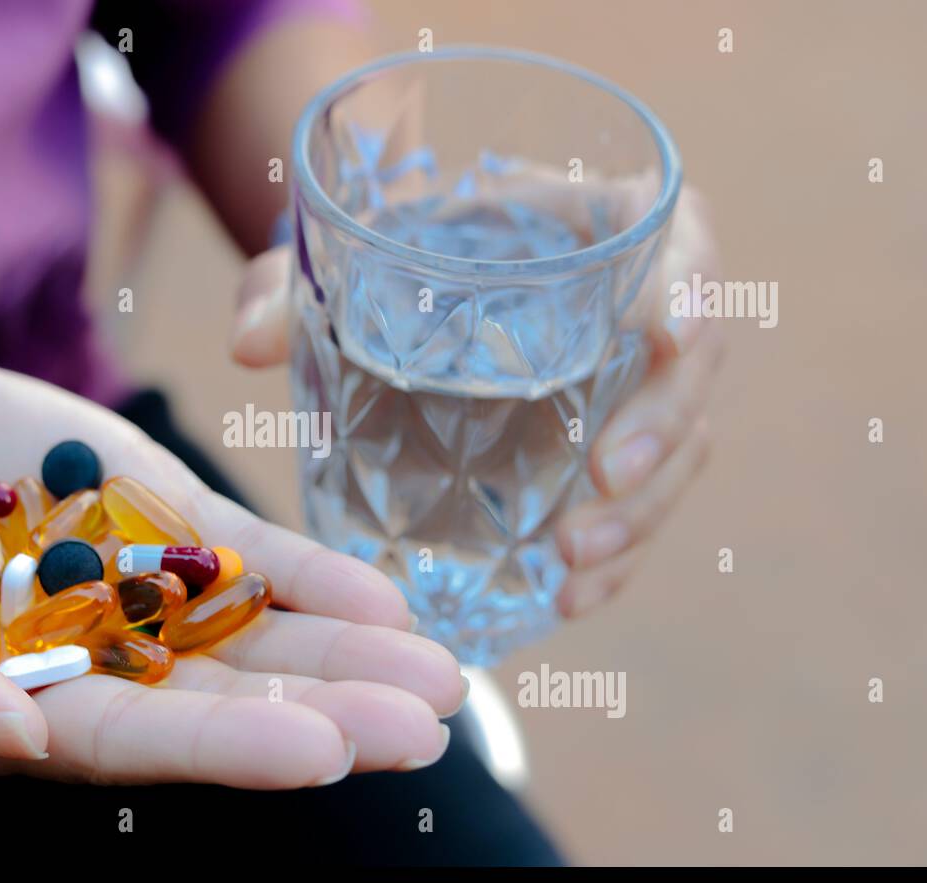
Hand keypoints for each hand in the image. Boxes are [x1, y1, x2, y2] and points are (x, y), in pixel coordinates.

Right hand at [0, 357, 460, 787]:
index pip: (143, 743)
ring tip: (441, 673)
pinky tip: (387, 600)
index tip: (324, 751)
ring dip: (347, 652)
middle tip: (427, 724)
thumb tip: (9, 738)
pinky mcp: (166, 524)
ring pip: (259, 635)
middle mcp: (107, 667)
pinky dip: (314, 576)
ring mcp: (145, 594)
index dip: (231, 750)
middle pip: (227, 699)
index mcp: (36, 711)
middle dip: (328, 710)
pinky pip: (252, 556)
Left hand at [230, 186, 721, 619]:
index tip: (672, 335)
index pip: (680, 240)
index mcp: (596, 226)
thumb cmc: (399, 251)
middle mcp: (635, 308)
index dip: (692, 285)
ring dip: (640, 515)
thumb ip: (293, 283)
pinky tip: (570, 597)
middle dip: (662, 432)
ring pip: (678, 451)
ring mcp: (631, 388)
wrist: (418, 283)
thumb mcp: (342, 253)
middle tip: (602, 484)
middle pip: (691, 368)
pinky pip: (638, 506)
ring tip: (573, 566)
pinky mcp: (612, 452)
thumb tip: (248, 343)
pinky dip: (615, 556)